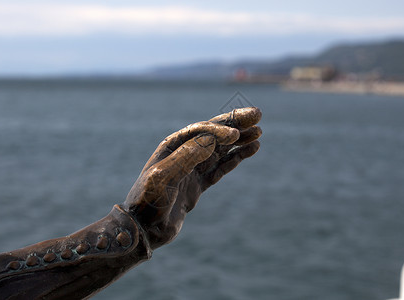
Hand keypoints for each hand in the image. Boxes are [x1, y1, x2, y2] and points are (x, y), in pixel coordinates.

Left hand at [123, 107, 261, 248]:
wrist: (144, 228)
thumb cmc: (148, 200)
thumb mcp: (163, 177)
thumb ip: (186, 158)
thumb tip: (210, 142)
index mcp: (173, 147)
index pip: (201, 131)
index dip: (220, 129)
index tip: (236, 134)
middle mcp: (184, 154)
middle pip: (214, 135)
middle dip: (235, 124)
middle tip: (258, 114)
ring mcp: (192, 169)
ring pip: (221, 150)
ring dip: (239, 141)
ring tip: (259, 132)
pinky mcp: (198, 185)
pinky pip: (221, 168)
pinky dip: (236, 159)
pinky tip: (250, 150)